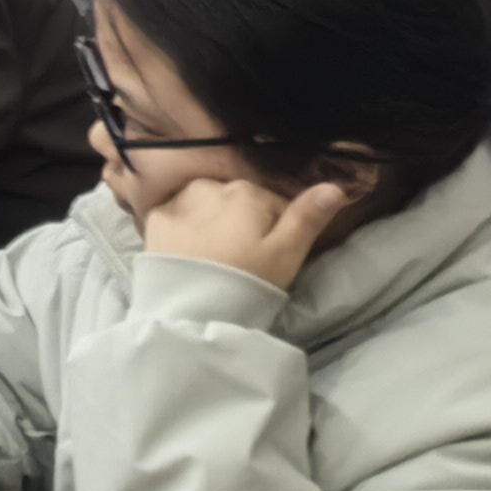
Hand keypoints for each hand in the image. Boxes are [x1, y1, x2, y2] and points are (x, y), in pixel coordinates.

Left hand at [143, 172, 351, 290]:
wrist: (193, 306)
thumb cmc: (250, 280)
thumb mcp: (288, 252)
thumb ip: (308, 217)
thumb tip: (335, 186)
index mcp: (247, 191)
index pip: (272, 204)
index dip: (277, 230)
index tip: (273, 255)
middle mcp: (210, 185)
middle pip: (236, 202)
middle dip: (243, 223)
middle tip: (244, 259)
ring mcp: (178, 200)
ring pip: (206, 205)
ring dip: (213, 222)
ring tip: (217, 258)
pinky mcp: (155, 218)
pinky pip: (177, 216)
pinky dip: (186, 229)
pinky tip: (191, 253)